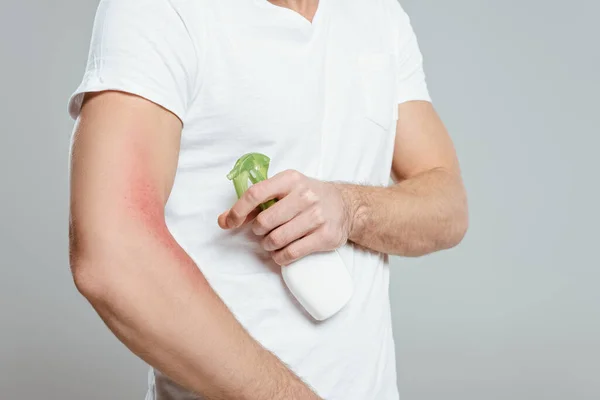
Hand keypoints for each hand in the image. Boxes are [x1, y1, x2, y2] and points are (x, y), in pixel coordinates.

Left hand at [218, 170, 352, 265]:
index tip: (230, 223)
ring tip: (271, 242)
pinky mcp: (325, 236)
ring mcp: (317, 216)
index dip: (238, 211)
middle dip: (258, 231)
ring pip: (277, 239)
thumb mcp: (285, 190)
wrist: (346, 206)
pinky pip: (292, 253)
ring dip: (268, 245)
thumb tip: (224, 220)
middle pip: (265, 221)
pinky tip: (280, 253)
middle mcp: (305, 195)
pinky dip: (280, 257)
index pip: (256, 193)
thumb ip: (256, 203)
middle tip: (262, 232)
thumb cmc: (307, 197)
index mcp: (290, 179)